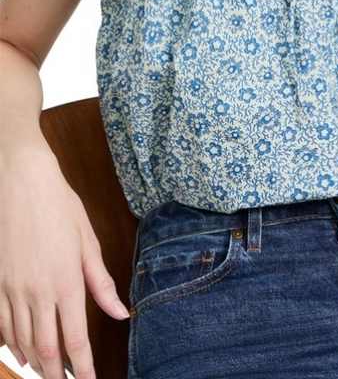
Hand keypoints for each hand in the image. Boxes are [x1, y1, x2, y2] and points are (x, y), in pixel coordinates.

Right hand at [0, 140, 129, 377]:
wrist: (20, 183)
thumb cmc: (60, 208)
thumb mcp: (88, 241)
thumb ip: (102, 282)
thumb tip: (120, 313)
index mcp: (67, 282)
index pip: (75, 339)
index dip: (82, 366)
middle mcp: (38, 293)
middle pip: (45, 348)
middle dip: (55, 373)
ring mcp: (11, 290)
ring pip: (21, 341)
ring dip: (34, 362)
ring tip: (46, 373)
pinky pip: (2, 325)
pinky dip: (11, 343)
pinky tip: (20, 350)